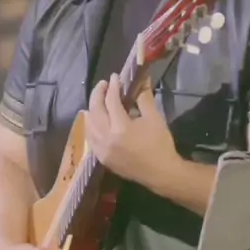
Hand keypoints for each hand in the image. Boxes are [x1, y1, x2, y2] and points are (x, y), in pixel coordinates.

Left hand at [85, 73, 178, 189]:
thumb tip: (142, 79)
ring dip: (92, 110)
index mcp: (121, 128)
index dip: (113, 87)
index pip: (111, 101)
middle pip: (95, 111)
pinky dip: (91, 126)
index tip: (115, 77)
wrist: (161, 173)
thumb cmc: (159, 144)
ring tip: (98, 100)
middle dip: (98, 95)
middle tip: (103, 85)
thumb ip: (144, 98)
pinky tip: (96, 120)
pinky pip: (90, 138)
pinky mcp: (102, 158)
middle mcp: (106, 139)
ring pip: (89, 125)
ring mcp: (102, 150)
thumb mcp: (154, 118)